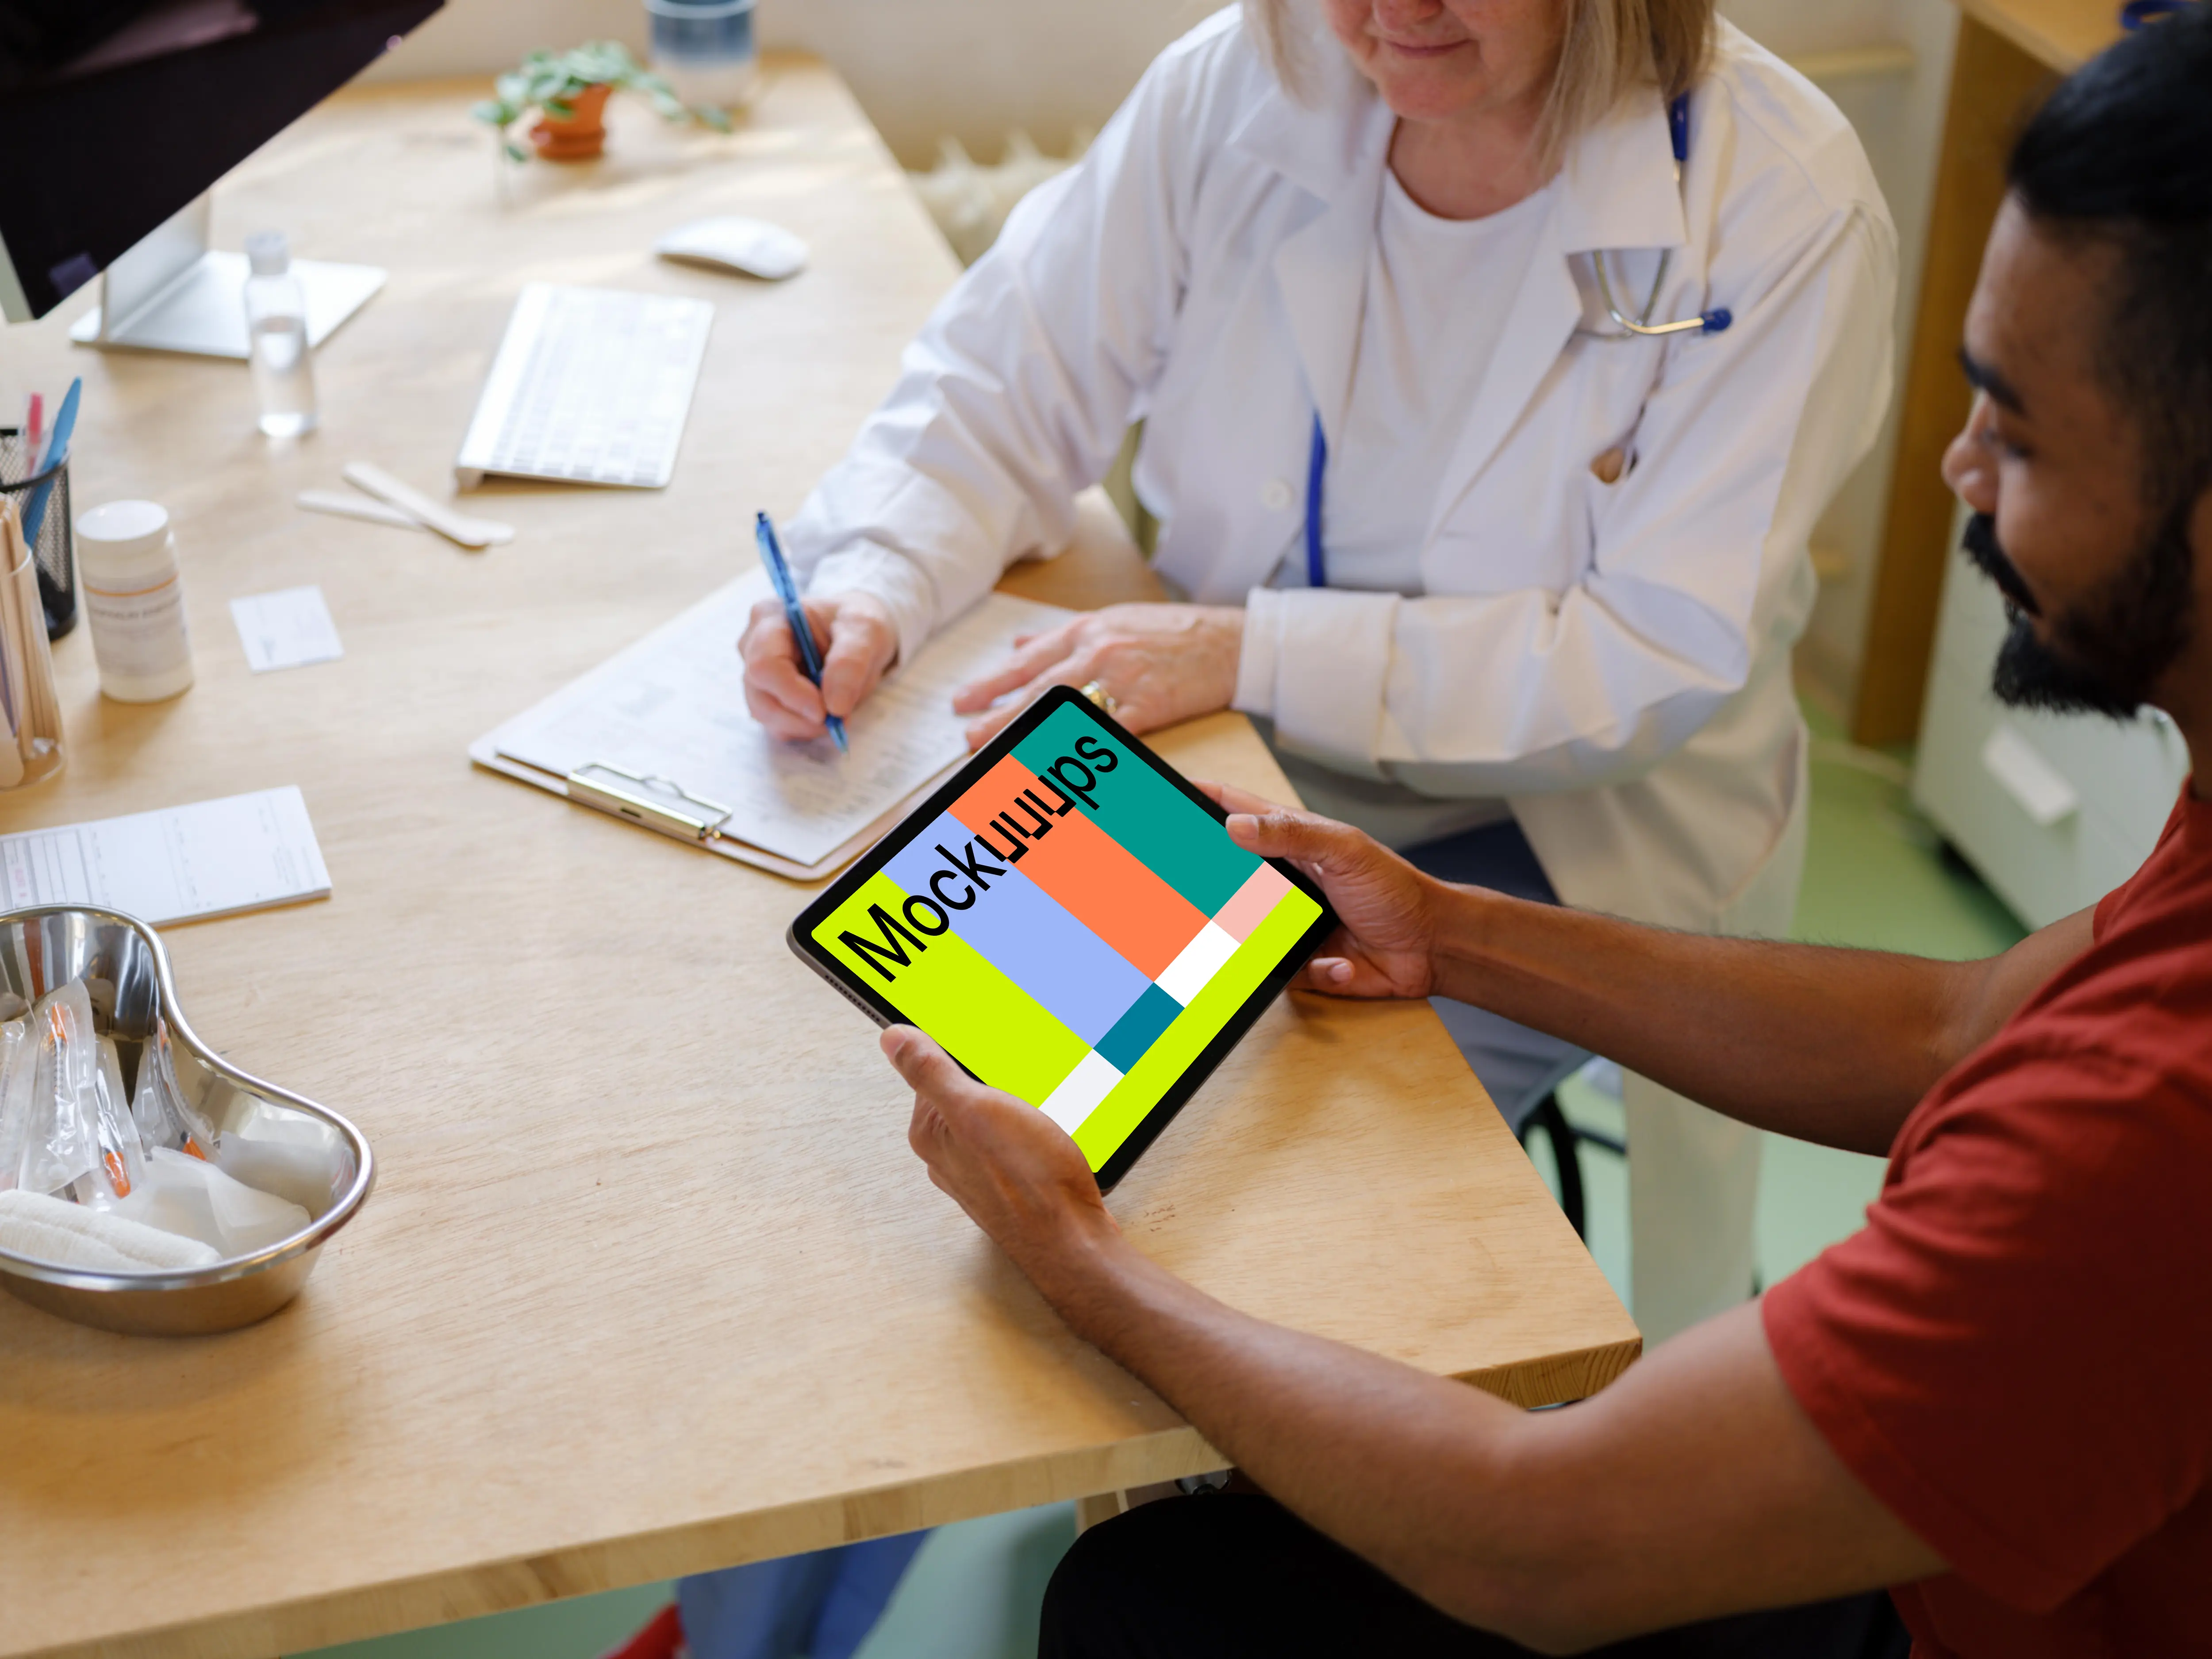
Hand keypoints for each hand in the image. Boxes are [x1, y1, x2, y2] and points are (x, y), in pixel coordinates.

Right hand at [739, 590, 898, 742]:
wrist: (858, 634)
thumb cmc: (857, 623)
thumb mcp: (866, 630)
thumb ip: (851, 662)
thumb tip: (835, 706)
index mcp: (770, 618)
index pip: (764, 664)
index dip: (792, 693)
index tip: (825, 711)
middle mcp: (753, 645)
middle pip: (760, 695)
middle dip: (800, 716)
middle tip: (837, 720)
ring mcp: (757, 673)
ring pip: (766, 715)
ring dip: (804, 726)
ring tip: (837, 715)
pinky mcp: (768, 695)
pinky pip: (777, 724)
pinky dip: (804, 728)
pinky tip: (826, 715)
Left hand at [888, 1026, 1120, 1288]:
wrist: (1071, 1239)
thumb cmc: (1028, 1181)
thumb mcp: (975, 1110)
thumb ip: (931, 1073)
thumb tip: (892, 1038)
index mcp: (930, 1132)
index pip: (931, 1070)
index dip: (962, 1052)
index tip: (988, 1047)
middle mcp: (947, 1154)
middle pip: (963, 1092)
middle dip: (993, 1078)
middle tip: (1021, 1077)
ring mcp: (978, 1169)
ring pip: (991, 1115)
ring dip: (1016, 1101)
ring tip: (1040, 1105)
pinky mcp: (1008, 1179)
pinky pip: (1012, 1137)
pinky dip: (1030, 1124)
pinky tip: (1048, 1128)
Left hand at [951, 603, 1242, 748]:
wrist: (1229, 641)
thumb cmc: (1174, 632)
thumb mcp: (1113, 620)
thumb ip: (1064, 636)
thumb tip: (1020, 641)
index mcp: (1087, 631)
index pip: (1028, 660)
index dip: (992, 682)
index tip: (963, 701)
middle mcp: (1098, 651)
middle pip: (1037, 687)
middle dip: (997, 712)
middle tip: (968, 733)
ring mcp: (1122, 678)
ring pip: (1062, 709)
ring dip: (1026, 731)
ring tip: (996, 749)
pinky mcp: (1147, 705)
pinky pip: (1106, 731)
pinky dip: (1080, 748)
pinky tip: (1056, 762)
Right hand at [1200, 782, 1441, 999]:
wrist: (1432, 946)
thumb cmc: (1396, 890)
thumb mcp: (1345, 850)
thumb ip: (1290, 833)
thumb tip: (1234, 825)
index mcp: (1291, 841)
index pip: (1233, 810)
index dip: (1198, 799)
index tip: (1163, 794)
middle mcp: (1283, 880)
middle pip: (1225, 875)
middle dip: (1211, 885)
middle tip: (1198, 889)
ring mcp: (1288, 921)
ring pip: (1241, 931)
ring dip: (1260, 940)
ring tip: (1299, 937)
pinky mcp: (1299, 961)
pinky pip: (1279, 972)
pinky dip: (1314, 969)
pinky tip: (1343, 962)